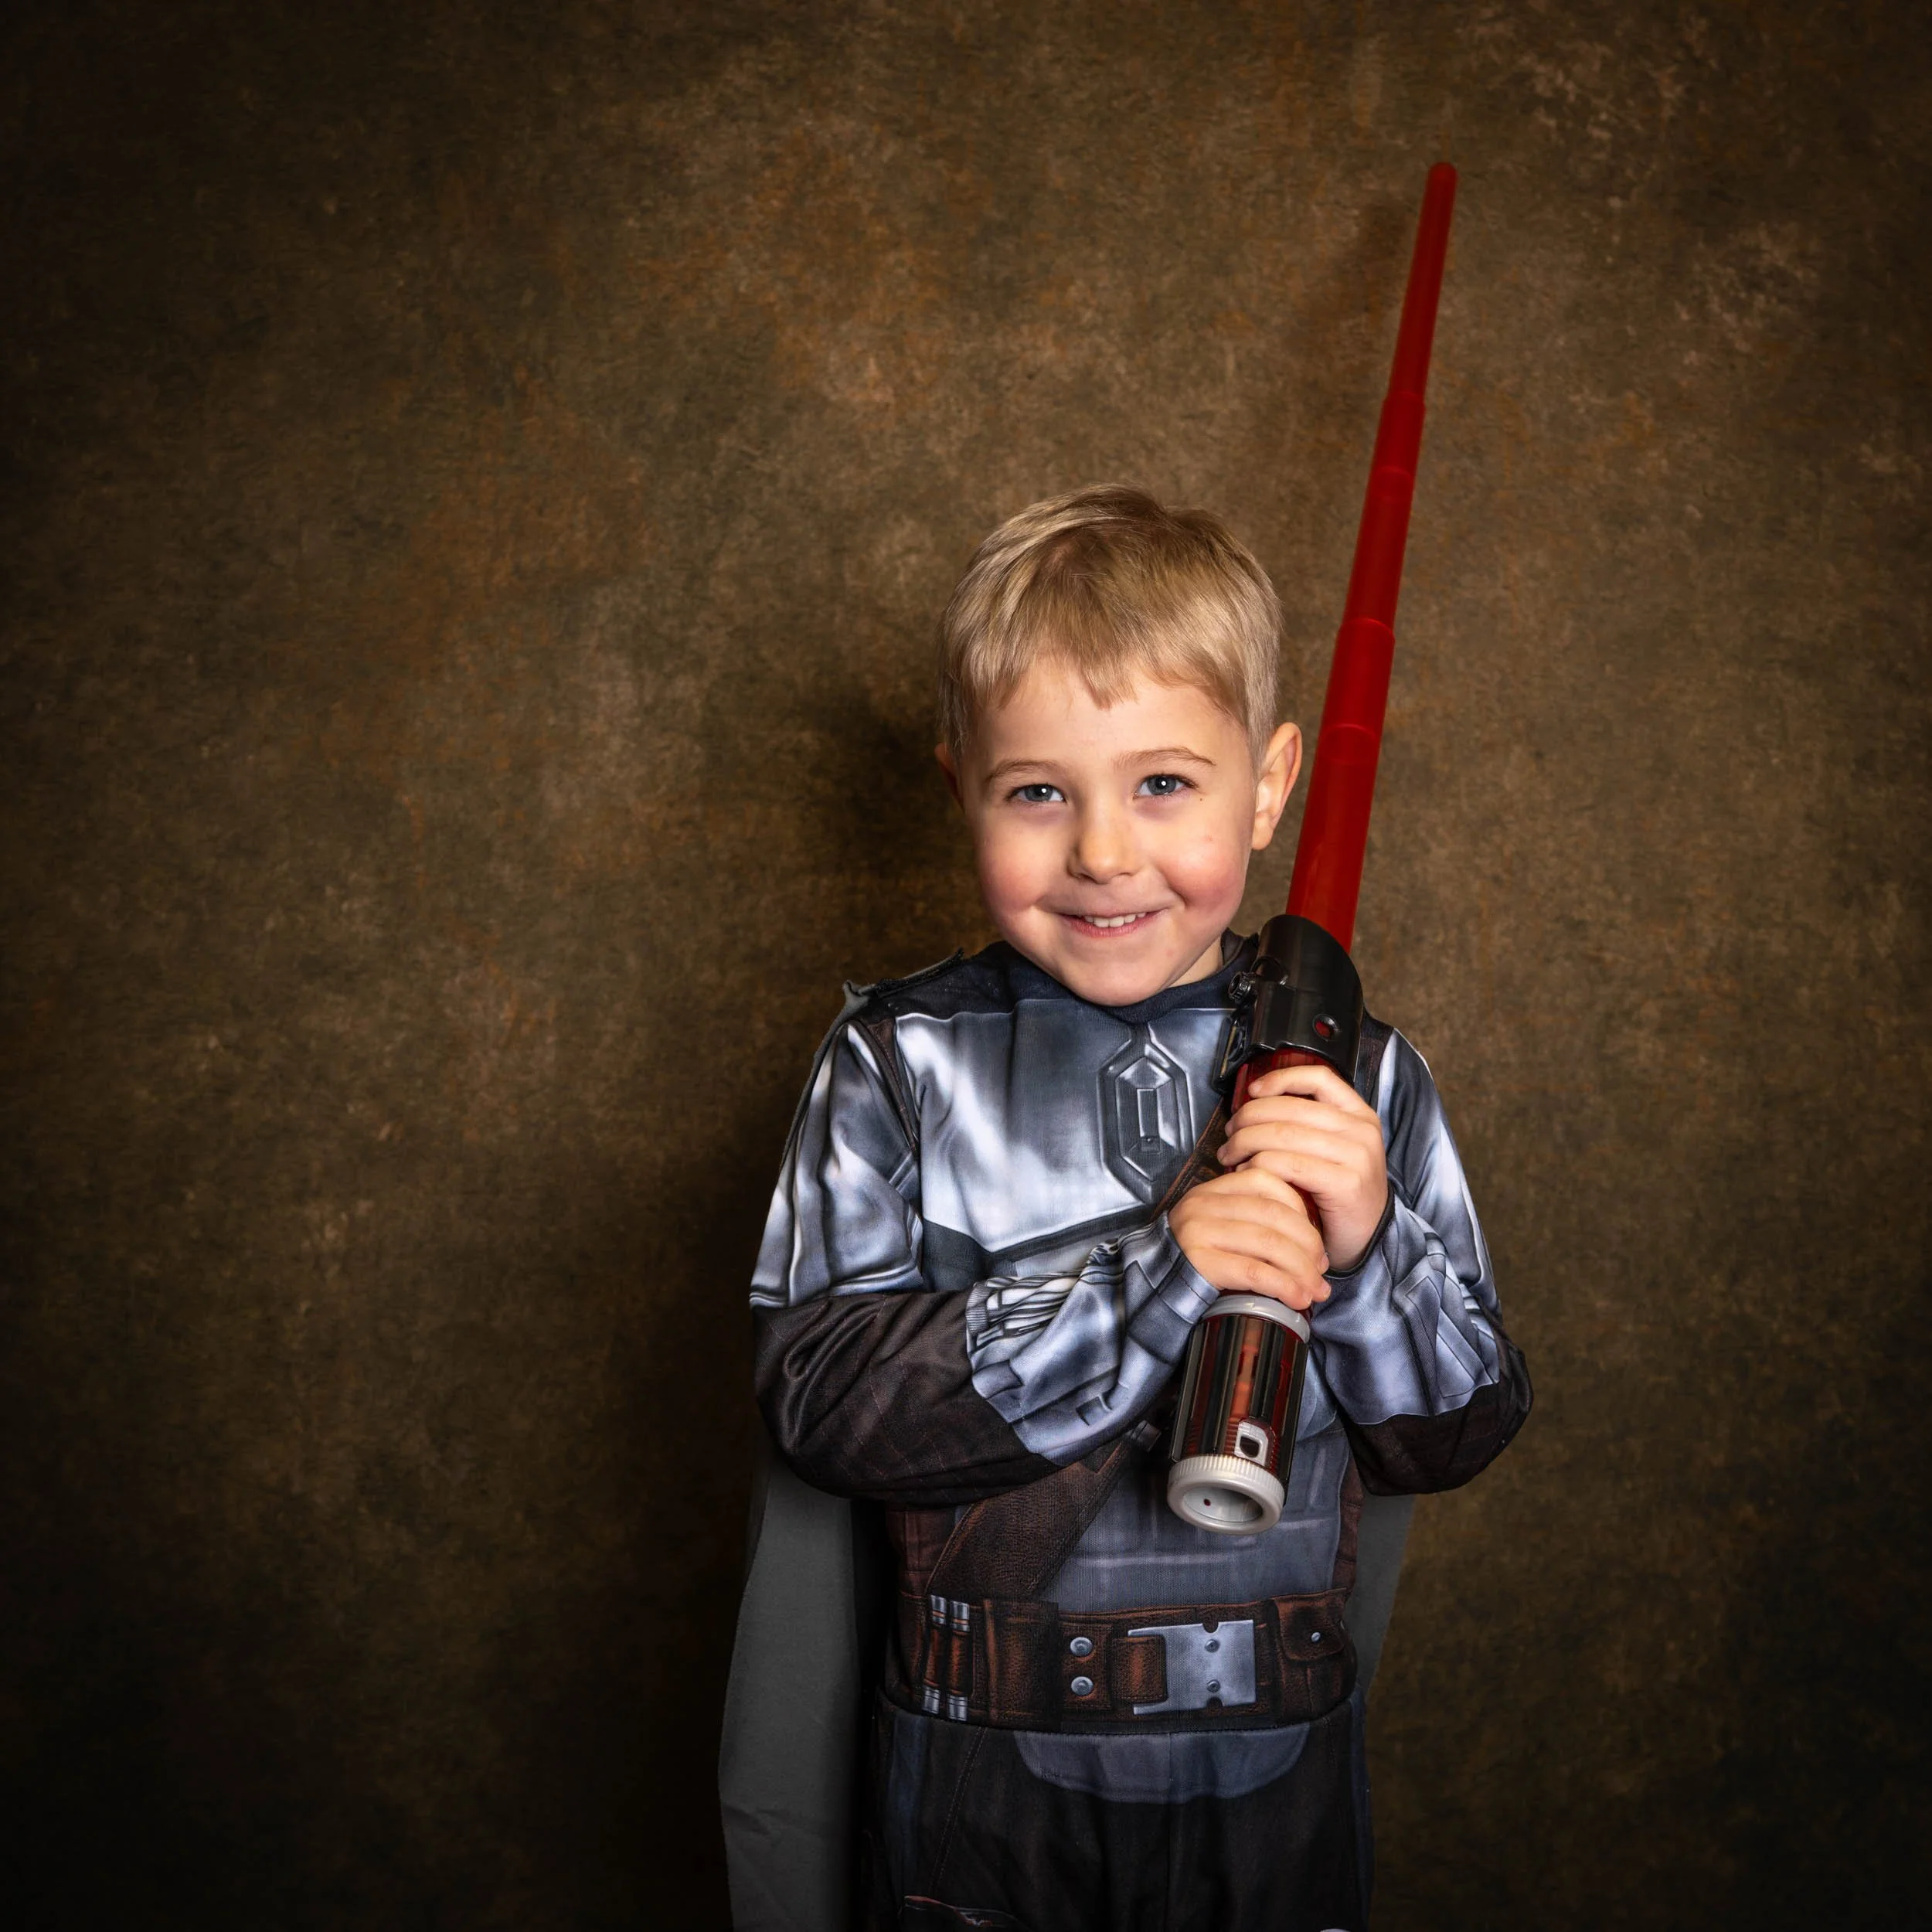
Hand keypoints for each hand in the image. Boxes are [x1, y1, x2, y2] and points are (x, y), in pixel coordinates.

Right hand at [1167, 1163, 1332, 1311]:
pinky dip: (1284, 1286)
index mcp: (1214, 1189)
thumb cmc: (1199, 1259)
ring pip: (1269, 1243)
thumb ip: (1255, 1218)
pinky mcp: (1200, 1262)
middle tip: (1322, 1270)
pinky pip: (1254, 1271)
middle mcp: (1205, 1204)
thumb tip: (1312, 1238)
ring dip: (1302, 1270)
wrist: (1154, 1284)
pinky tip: (1297, 1298)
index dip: (1301, 1210)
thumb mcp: (1222, 1225)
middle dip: (1309, 1245)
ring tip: (1315, 1290)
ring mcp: (1200, 1231)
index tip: (1315, 1240)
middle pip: (1274, 1214)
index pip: (1267, 1181)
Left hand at [1215, 1064, 1389, 1273]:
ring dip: (1245, 1143)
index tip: (1252, 1091)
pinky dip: (1259, 1166)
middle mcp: (1361, 1130)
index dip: (1280, 1078)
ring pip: (1283, 1135)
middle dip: (1248, 1118)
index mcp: (1358, 1114)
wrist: (1369, 1239)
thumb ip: (1304, 1124)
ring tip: (1229, 1155)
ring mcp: (1357, 1156)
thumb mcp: (1330, 1150)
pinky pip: (1288, 1164)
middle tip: (1228, 1135)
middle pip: (1289, 1108)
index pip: (1318, 1078)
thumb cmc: (1337, 1194)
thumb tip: (1253, 1100)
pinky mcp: (1346, 1183)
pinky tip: (1246, 1173)